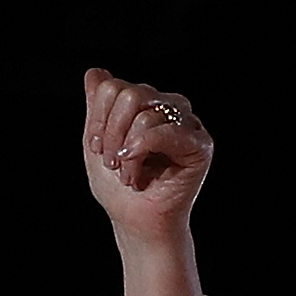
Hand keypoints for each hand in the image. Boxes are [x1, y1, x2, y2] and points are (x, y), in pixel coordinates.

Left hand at [80, 67, 212, 241]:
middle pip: (128, 94)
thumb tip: (95, 72)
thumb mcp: (98, 142)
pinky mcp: (200, 144)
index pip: (113, 86)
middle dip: (112, 132)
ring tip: (129, 175)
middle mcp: (169, 107)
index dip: (97, 118)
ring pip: (144, 110)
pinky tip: (137, 172)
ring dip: (127, 149)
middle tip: (113, 162)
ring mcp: (187, 123)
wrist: (137, 224)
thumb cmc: (119, 189)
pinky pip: (166, 129)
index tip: (97, 149)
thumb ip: (97, 106)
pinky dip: (144, 149)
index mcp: (146, 104)